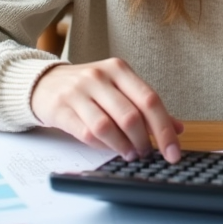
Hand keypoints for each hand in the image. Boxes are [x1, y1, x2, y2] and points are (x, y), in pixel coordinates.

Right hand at [31, 58, 183, 161]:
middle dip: (144, 141)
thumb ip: (146, 107)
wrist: (44, 83)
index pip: (149, 100)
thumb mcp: (118, 89)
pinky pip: (86, 133)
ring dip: (123, 146)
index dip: (165, 129)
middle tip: (147, 153)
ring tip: (130, 153)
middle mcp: (99, 76)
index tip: (173, 151)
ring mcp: (78, 91)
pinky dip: (102, 146)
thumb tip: (178, 128)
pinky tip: (108, 148)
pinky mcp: (61, 108)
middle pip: (131, 115)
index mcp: (119, 69)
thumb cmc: (88, 88)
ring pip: (108, 126)